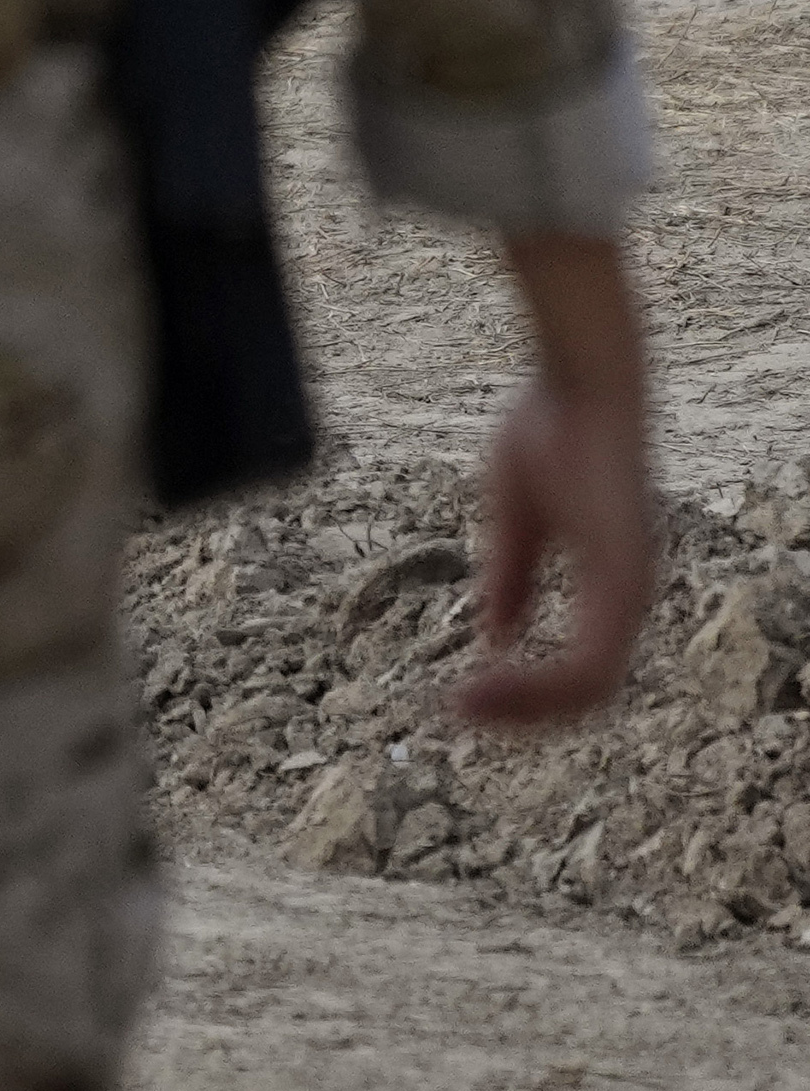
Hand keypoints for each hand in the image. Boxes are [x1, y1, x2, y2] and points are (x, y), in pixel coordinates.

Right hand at [456, 369, 657, 729]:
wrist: (581, 379)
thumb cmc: (551, 429)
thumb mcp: (516, 518)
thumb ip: (512, 577)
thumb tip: (495, 635)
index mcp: (611, 583)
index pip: (580, 667)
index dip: (525, 689)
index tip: (463, 693)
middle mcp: (631, 596)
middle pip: (587, 693)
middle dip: (522, 711)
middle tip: (458, 712)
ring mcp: (632, 591)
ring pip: (591, 690)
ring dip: (525, 706)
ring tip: (464, 705)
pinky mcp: (622, 580)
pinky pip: (589, 664)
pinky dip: (536, 683)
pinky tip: (484, 676)